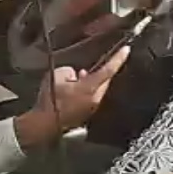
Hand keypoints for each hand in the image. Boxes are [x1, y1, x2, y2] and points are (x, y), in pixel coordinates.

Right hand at [15, 46, 130, 147]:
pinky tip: (73, 92)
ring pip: (98, 90)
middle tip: (88, 68)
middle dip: (100, 72)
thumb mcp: (57, 75)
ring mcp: (92, 108)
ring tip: (77, 79)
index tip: (127, 49)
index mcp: (90, 87)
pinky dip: (86, 93)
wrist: (45, 123)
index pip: (109, 70)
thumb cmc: (51, 99)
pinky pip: (91, 99)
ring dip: (91, 83)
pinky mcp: (86, 114)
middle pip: (105, 80)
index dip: (118, 58)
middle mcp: (95, 98)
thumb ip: (69, 71)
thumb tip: (74, 75)